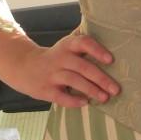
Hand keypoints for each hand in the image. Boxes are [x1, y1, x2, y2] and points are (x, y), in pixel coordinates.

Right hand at [0, 29, 119, 108]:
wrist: (24, 66)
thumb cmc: (56, 56)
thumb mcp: (66, 44)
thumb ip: (84, 42)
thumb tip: (111, 36)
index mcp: (68, 45)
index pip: (84, 43)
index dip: (97, 50)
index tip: (111, 60)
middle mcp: (60, 58)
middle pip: (83, 67)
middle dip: (101, 79)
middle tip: (116, 89)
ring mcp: (52, 74)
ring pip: (74, 81)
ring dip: (91, 90)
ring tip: (105, 98)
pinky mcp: (45, 90)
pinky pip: (61, 96)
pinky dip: (73, 101)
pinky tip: (85, 103)